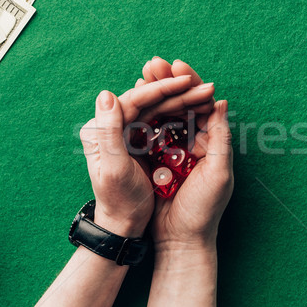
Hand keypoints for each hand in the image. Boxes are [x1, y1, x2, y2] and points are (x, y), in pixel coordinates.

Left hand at [79, 73, 215, 237]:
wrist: (123, 225)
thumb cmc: (119, 201)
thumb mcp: (114, 167)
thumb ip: (108, 130)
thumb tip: (106, 93)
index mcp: (100, 128)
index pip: (133, 99)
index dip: (160, 88)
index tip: (186, 81)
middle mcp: (111, 125)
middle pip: (147, 101)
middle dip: (177, 91)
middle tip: (205, 85)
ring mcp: (126, 132)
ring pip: (157, 108)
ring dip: (182, 100)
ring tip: (206, 93)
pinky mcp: (139, 141)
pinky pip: (161, 120)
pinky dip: (180, 113)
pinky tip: (198, 108)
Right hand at [139, 58, 233, 249]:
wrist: (180, 241)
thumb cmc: (204, 210)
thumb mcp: (218, 174)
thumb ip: (221, 139)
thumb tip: (222, 102)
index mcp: (212, 142)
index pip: (202, 105)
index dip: (191, 84)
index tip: (177, 65)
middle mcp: (193, 142)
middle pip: (180, 104)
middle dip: (168, 82)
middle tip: (153, 63)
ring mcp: (172, 150)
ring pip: (163, 115)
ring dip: (153, 94)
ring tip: (141, 75)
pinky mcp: (154, 160)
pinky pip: (148, 133)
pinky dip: (142, 116)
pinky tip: (131, 100)